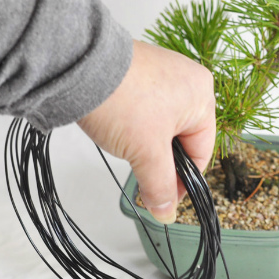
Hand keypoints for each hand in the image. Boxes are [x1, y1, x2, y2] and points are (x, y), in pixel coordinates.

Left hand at [78, 40, 215, 223]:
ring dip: (146, 146)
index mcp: (202, 97)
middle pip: (182, 142)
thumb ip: (160, 187)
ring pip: (162, 128)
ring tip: (128, 145)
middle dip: (161, 162)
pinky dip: (134, 127)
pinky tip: (120, 129)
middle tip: (142, 173)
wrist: (76, 66)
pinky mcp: (139, 74)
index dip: (183, 182)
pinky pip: (145, 112)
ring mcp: (163, 75)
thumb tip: (165, 212)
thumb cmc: (120, 99)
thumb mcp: (147, 154)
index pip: (201, 154)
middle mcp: (187, 81)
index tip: (164, 198)